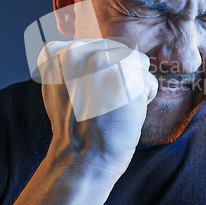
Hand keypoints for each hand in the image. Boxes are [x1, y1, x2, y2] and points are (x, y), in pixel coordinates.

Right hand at [38, 38, 157, 175]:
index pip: (96, 46)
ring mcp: (104, 62)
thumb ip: (71, 61)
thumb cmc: (72, 127)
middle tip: (102, 102)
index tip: (88, 93)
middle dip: (118, 75)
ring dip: (133, 84)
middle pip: (118, 51)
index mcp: (58, 52)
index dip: (98, 72)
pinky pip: (149, 81)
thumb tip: (95, 48)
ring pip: (136, 63)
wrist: (81, 158)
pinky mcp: (128, 77)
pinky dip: (144, 99)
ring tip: (114, 105)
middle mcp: (79, 51)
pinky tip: (124, 113)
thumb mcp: (56, 85)